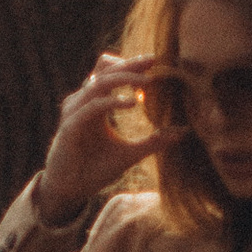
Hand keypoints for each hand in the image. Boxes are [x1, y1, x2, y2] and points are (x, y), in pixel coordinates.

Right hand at [36, 52, 175, 222]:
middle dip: (130, 64)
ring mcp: (75, 112)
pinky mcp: (70, 126)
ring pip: (99, 83)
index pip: (111, 72)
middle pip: (105, 70)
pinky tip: (132, 103)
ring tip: (147, 81)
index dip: (130, 64)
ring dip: (124, 79)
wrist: (69, 191)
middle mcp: (82, 102)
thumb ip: (152, 142)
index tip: (155, 62)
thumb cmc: (94, 170)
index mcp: (95, 103)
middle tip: (153, 60)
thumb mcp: (129, 154)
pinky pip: (92, 107)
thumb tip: (181, 134)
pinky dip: (112, 102)